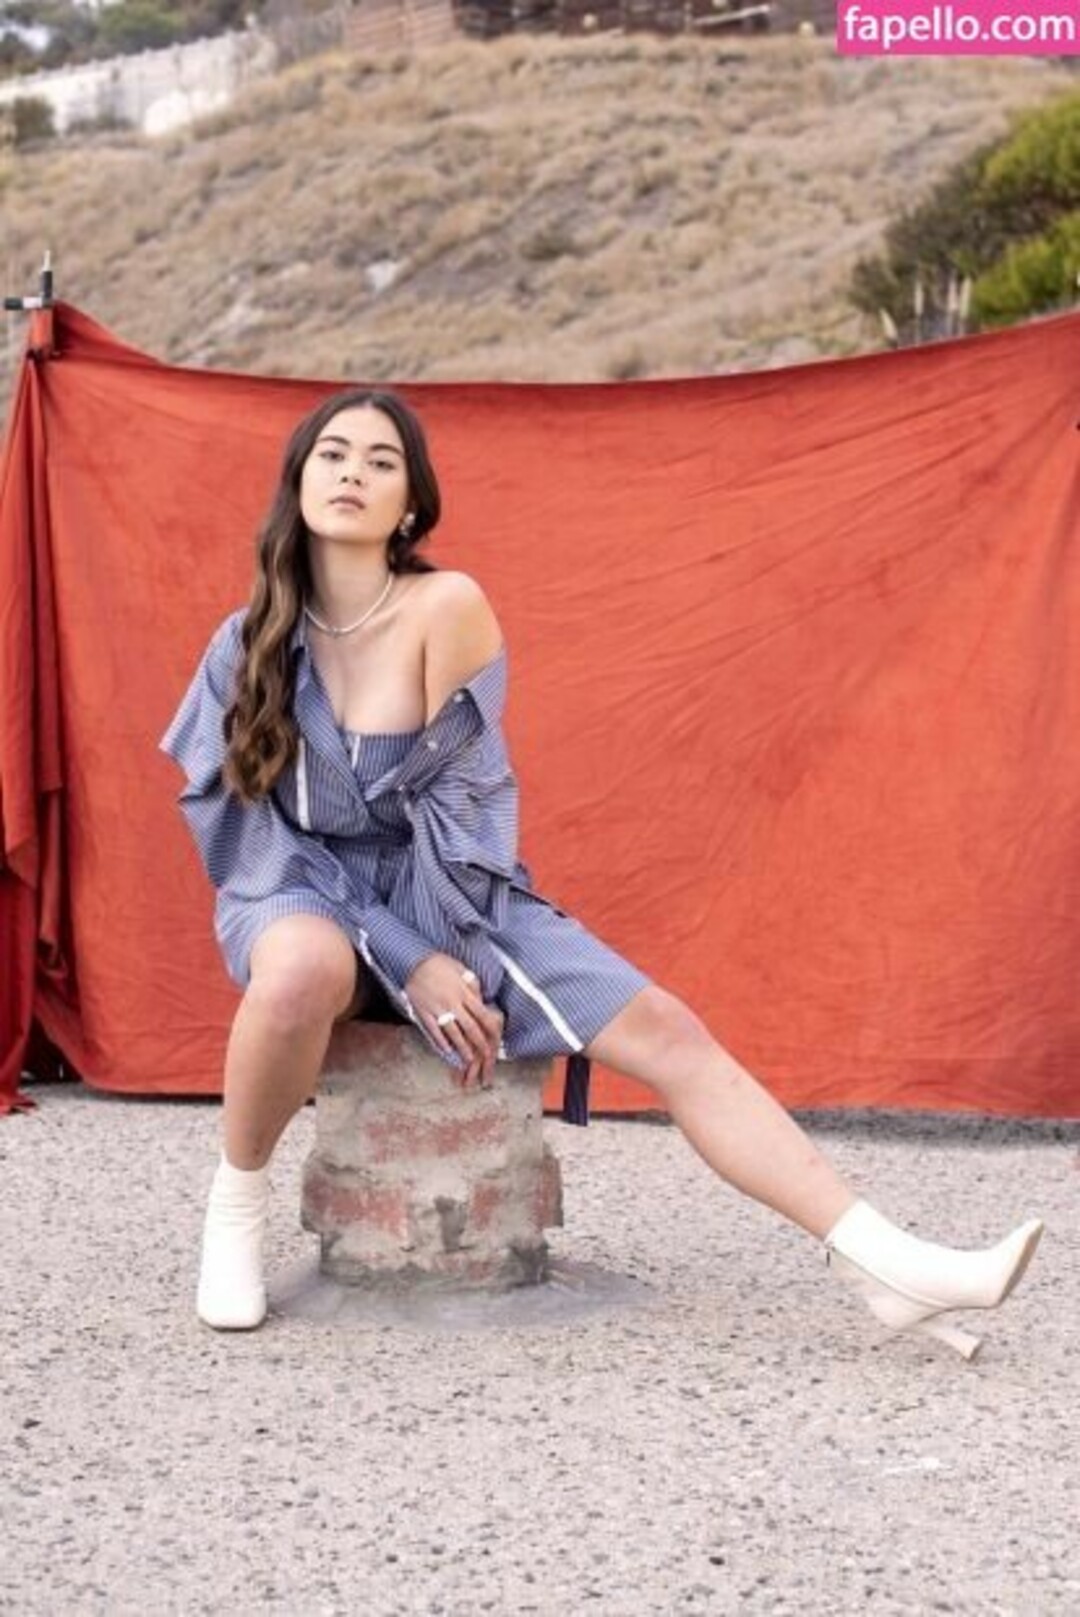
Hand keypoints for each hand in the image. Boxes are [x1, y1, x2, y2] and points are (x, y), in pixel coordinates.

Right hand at [404, 954, 504, 1088]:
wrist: (414, 960)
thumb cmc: (440, 964)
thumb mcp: (462, 969)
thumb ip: (473, 985)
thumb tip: (481, 1000)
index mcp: (465, 992)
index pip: (483, 1015)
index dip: (491, 1030)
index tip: (497, 1040)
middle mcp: (453, 1003)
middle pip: (470, 1028)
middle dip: (480, 1044)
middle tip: (486, 1057)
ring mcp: (437, 1009)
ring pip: (453, 1033)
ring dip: (462, 1048)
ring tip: (468, 1060)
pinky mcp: (423, 1012)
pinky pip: (433, 1030)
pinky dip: (440, 1041)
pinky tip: (446, 1050)